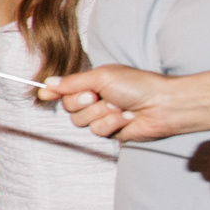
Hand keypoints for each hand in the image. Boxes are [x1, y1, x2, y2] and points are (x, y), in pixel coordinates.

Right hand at [43, 64, 173, 140]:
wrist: (163, 105)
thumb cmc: (138, 85)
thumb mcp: (102, 77)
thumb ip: (72, 82)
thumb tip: (48, 84)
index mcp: (92, 83)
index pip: (63, 89)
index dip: (54, 92)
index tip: (46, 94)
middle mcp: (94, 100)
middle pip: (68, 107)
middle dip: (84, 102)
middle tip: (100, 96)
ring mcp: (102, 116)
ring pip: (82, 121)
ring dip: (101, 113)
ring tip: (120, 107)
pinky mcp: (111, 131)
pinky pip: (97, 131)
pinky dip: (112, 123)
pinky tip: (127, 118)